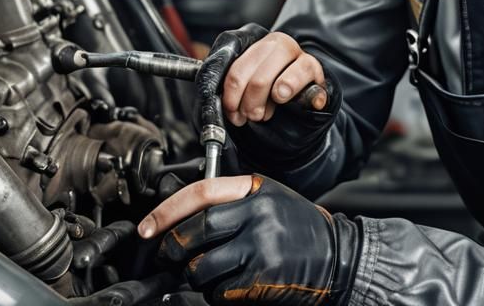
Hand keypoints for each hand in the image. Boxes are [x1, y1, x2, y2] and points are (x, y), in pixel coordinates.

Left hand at [138, 174, 359, 305]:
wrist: (337, 257)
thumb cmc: (298, 228)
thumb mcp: (268, 199)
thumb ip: (231, 202)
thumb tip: (180, 217)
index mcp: (254, 189)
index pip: (200, 193)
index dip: (167, 211)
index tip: (146, 228)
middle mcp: (257, 215)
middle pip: (194, 232)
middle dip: (173, 249)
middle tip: (170, 256)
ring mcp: (259, 247)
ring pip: (202, 267)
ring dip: (196, 277)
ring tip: (209, 273)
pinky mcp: (260, 279)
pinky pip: (219, 292)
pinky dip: (215, 294)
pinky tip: (229, 286)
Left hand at [197, 24, 341, 169]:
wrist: (299, 92)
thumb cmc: (268, 86)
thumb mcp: (246, 81)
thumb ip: (232, 83)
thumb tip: (213, 100)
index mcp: (257, 43)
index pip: (237, 67)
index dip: (231, 94)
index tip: (231, 110)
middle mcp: (279, 44)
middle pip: (258, 76)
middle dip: (249, 104)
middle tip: (247, 116)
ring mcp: (300, 56)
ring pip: (282, 83)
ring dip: (270, 105)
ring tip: (265, 113)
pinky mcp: (316, 73)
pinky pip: (309, 87)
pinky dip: (305, 99)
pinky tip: (298, 103)